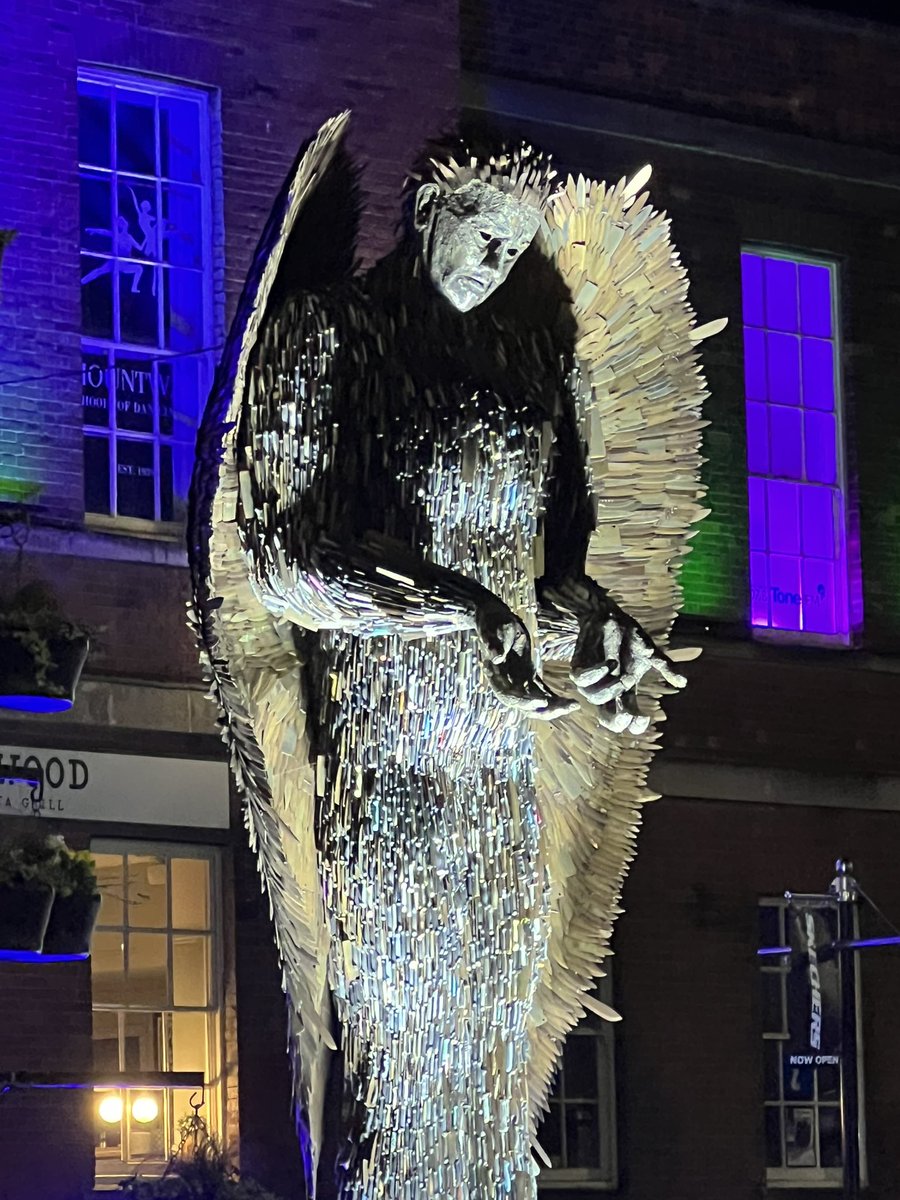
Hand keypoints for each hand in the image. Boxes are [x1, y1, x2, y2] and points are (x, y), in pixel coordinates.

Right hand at [475, 596, 577, 719]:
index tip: (542, 702)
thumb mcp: (493, 630)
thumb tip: (496, 657)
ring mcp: (518, 681)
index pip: (509, 695)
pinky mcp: (527, 676)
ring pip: (535, 702)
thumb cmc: (493, 622)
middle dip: (544, 710)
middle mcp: (507, 682)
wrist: (494, 618)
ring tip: (573, 705)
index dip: (524, 701)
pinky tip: (569, 701)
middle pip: (524, 705)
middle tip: (566, 708)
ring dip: (553, 707)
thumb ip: (494, 644)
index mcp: (497, 674)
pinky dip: (554, 699)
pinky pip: (541, 692)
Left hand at [570, 599, 685, 733]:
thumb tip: (683, 683)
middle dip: (616, 720)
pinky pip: (580, 678)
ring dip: (611, 691)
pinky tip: (610, 664)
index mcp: (625, 691)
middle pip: (607, 717)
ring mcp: (593, 678)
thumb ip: (664, 667)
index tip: (645, 718)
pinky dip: (595, 674)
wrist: (610, 615)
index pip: (628, 718)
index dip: (635, 724)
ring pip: (593, 698)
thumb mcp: (650, 653)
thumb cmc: (630, 637)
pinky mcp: (580, 664)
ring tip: (626, 677)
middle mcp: (608, 689)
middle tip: (626, 714)